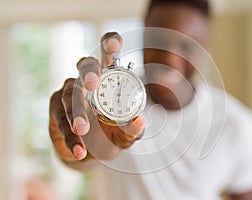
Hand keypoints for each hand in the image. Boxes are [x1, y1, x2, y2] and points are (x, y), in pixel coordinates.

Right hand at [49, 32, 144, 164]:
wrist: (90, 153)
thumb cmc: (110, 134)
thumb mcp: (125, 134)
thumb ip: (132, 129)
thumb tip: (139, 122)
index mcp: (108, 78)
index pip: (107, 52)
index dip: (110, 42)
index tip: (115, 45)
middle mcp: (87, 80)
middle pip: (85, 65)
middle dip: (89, 72)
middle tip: (93, 83)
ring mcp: (69, 92)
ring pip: (69, 94)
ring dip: (76, 111)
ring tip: (82, 130)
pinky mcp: (55, 110)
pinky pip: (60, 119)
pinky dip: (69, 136)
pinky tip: (78, 150)